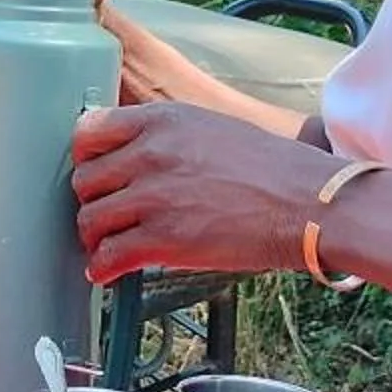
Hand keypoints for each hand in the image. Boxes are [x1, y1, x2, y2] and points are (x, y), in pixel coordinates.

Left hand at [69, 102, 325, 282]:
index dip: (86, 157)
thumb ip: (165, 137)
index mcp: (162, 119)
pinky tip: (107, 272)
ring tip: (106, 246)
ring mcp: (154, 197)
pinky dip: (101, 268)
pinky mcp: (163, 239)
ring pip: (90, 220)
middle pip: (84, 179)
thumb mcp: (210, 127)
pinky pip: (108, 256)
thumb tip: (129, 157)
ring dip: (94, 237)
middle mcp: (150, 153)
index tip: (95, 173)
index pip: (89, 131)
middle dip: (92, 200)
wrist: (307, 204)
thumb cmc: (270, 169)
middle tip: (106, 214)